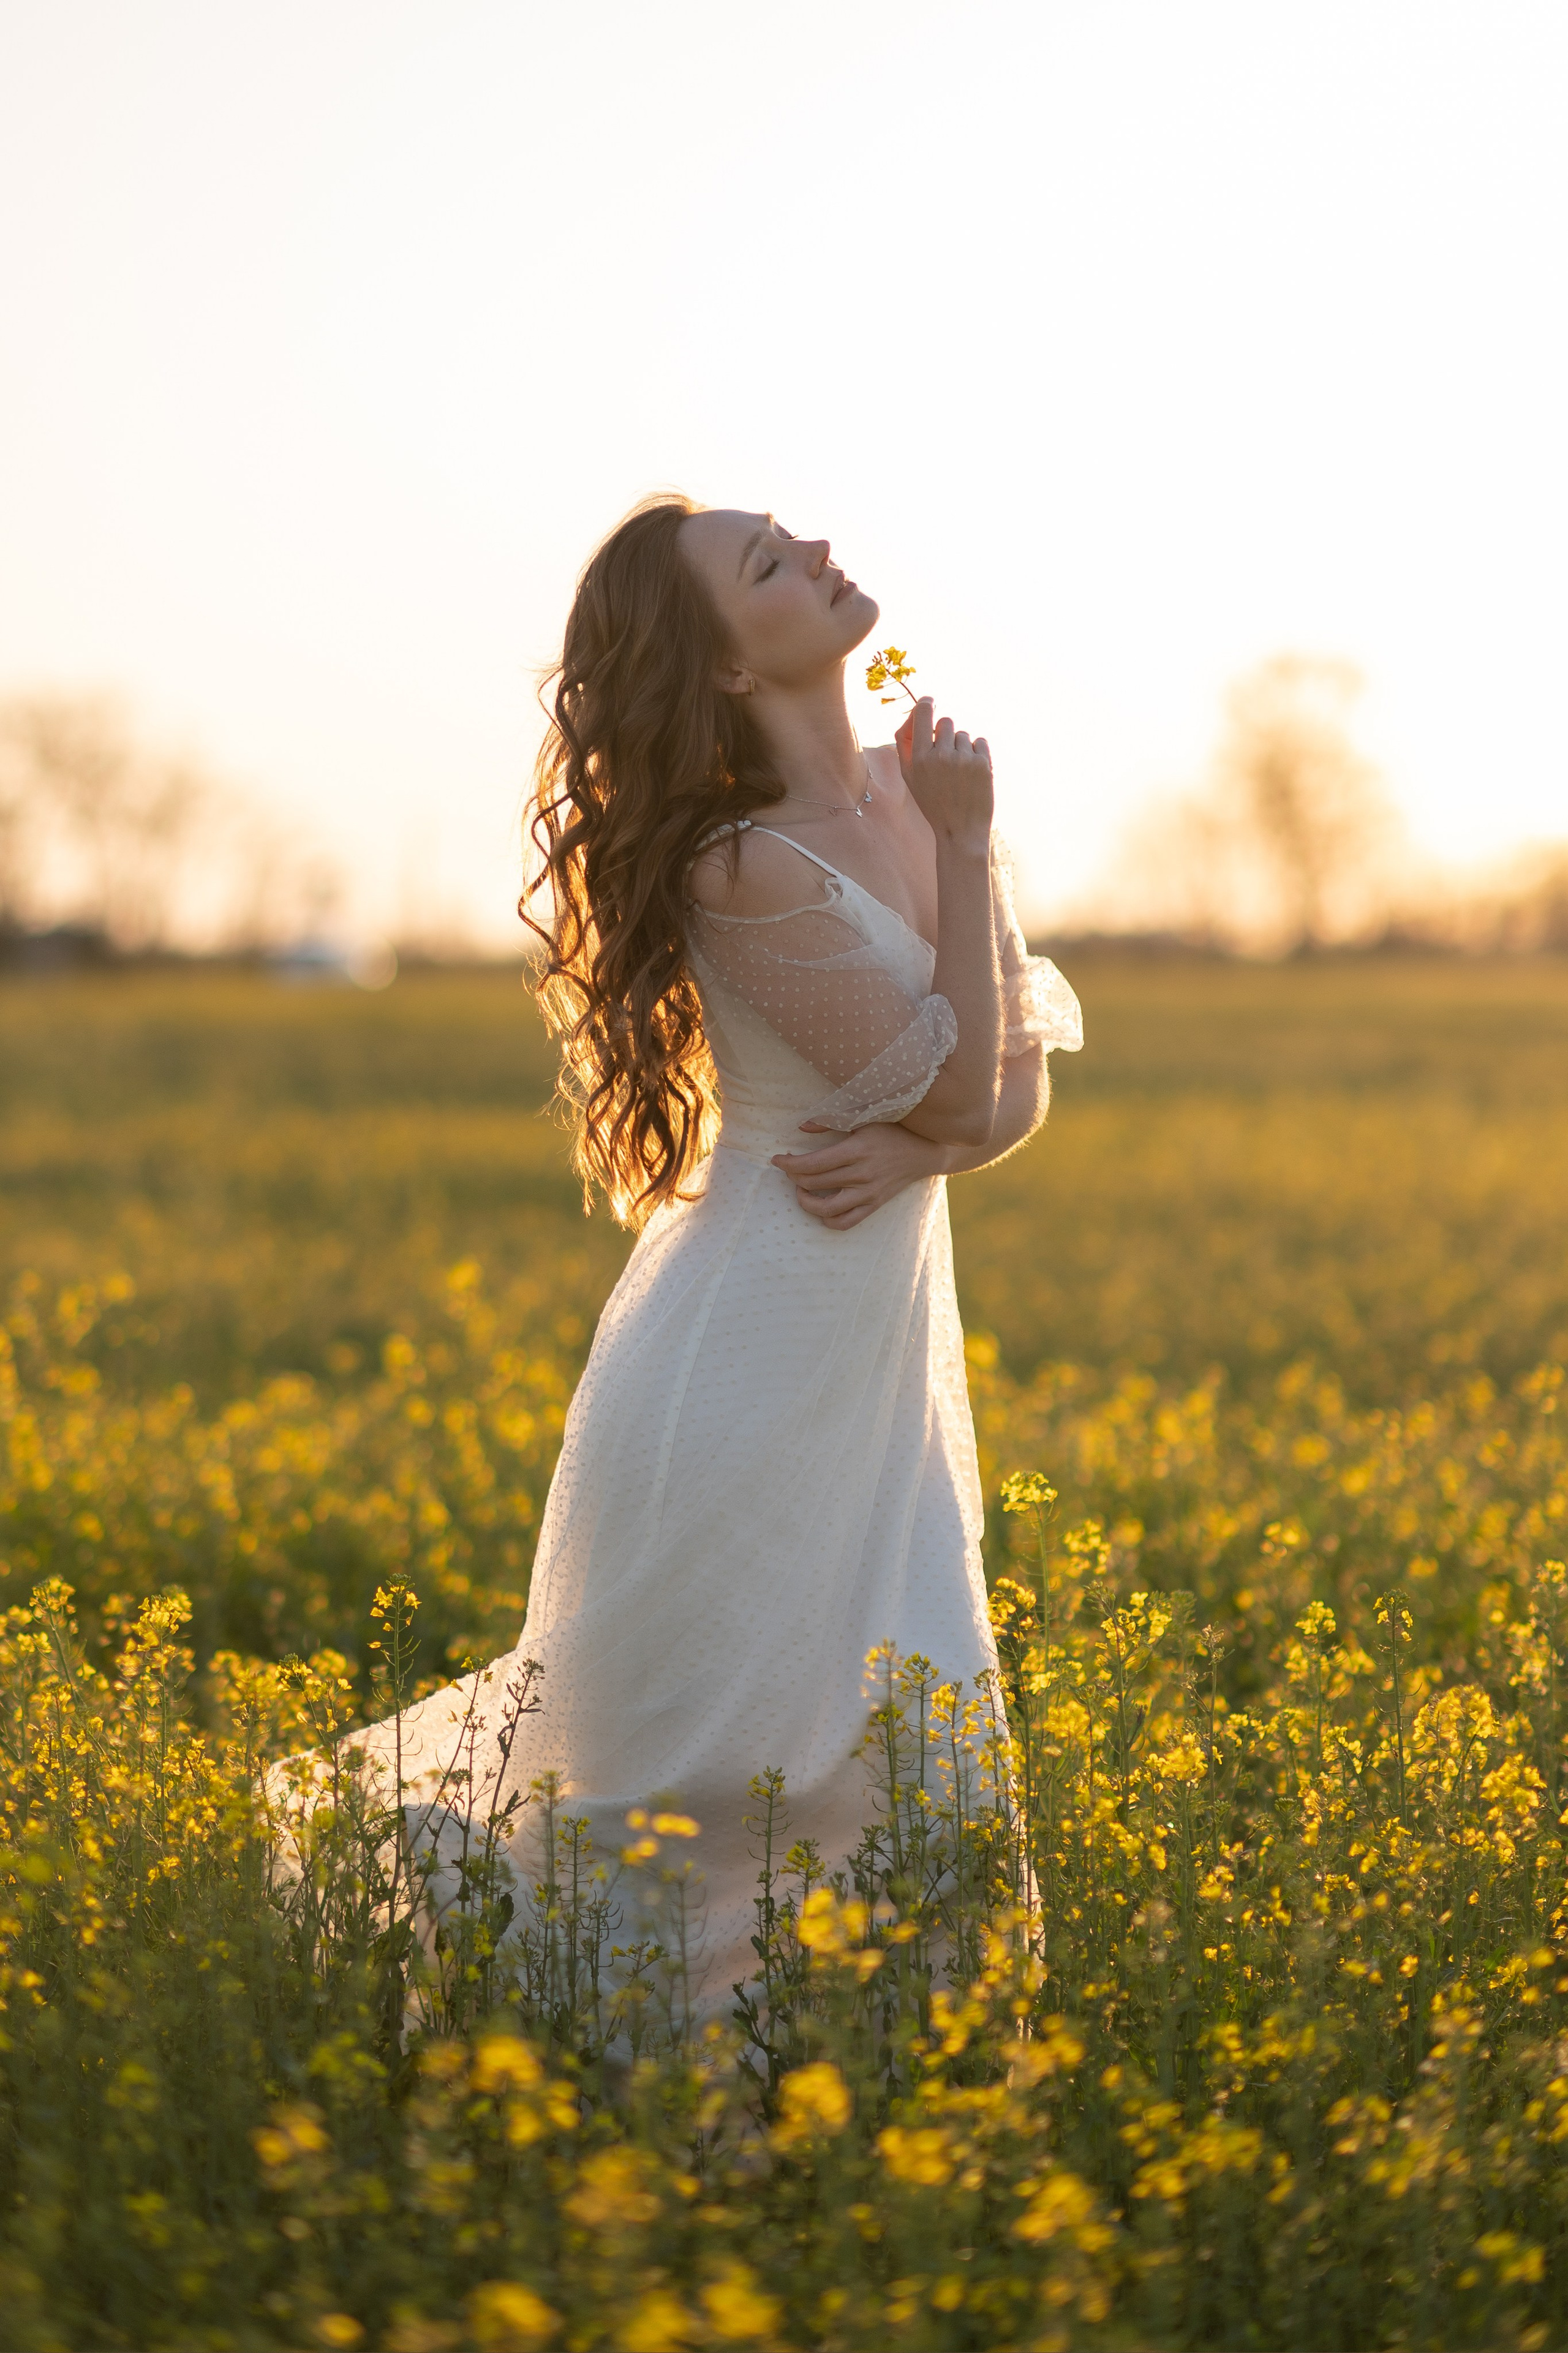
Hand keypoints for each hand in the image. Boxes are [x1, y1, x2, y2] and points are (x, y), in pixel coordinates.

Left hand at [772, 1121, 946, 1229]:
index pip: (812, 1164)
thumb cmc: (894, 1128)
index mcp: (857, 1150)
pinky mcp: (874, 1205)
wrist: (926, 1149)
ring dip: (805, 1201)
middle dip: (793, 1176)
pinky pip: (846, 1222)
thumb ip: (831, 1120)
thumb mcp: (864, 1116)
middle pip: (814, 1184)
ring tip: (800, 1189)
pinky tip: (820, 1207)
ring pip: (826, 1209)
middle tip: (788, 1167)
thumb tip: (801, 1128)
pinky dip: (827, 1220)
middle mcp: (862, 1175)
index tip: (776, 1159)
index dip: (788, 1164)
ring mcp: (869, 1193)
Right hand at [894, 696, 992, 852]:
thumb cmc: (933, 802)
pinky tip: (972, 773)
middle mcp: (940, 756)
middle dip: (946, 734)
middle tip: (946, 755)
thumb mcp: (910, 778)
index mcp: (919, 758)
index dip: (927, 704)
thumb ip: (906, 746)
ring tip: (959, 772)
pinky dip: (977, 753)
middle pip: (946, 722)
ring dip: (962, 747)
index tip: (930, 701)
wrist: (960, 830)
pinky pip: (980, 742)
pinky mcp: (983, 764)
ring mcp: (963, 759)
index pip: (923, 714)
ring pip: (963, 734)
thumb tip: (913, 716)